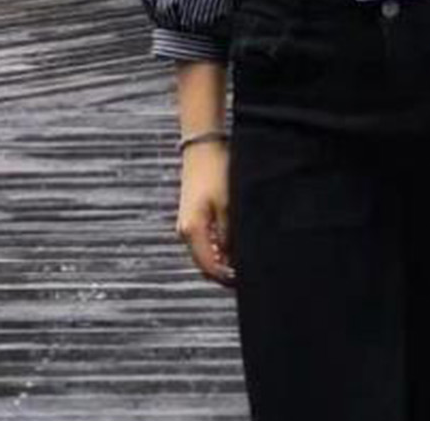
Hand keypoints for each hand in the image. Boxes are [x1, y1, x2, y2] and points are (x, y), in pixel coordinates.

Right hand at [177, 139, 234, 286]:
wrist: (202, 146)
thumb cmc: (215, 172)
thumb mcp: (228, 205)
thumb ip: (229, 235)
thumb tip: (234, 258)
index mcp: (192, 231)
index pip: (208, 267)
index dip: (226, 278)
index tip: (244, 282)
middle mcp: (184, 231)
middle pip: (204, 264)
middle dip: (223, 272)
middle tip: (244, 275)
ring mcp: (186, 223)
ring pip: (203, 253)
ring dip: (220, 260)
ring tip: (241, 261)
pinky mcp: (191, 216)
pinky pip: (203, 241)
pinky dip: (216, 247)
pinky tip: (232, 245)